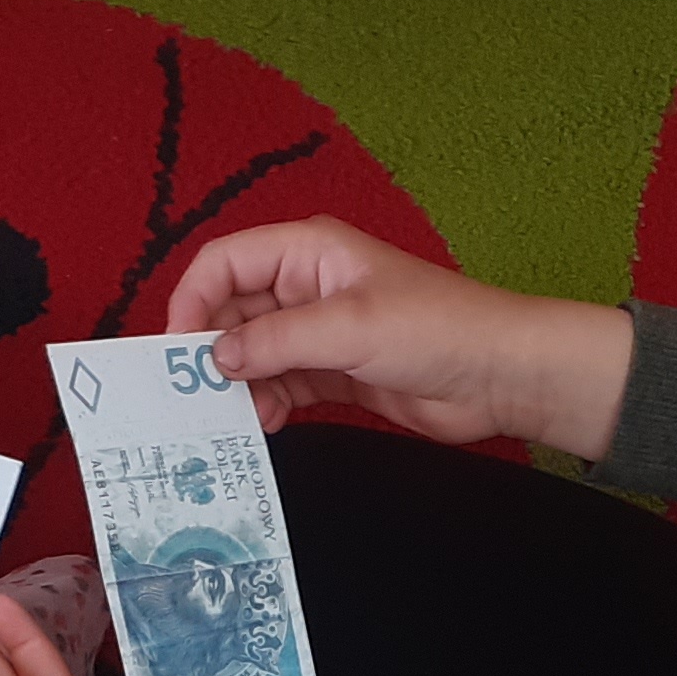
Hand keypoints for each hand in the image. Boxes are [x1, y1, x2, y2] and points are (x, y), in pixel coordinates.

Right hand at [162, 215, 633, 457]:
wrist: (499, 374)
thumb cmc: (437, 328)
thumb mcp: (348, 327)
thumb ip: (276, 341)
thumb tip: (216, 358)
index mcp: (307, 251)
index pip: (224, 263)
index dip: (193, 301)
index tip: (177, 350)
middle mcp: (306, 285)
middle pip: (232, 311)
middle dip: (212, 350)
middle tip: (196, 395)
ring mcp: (319, 330)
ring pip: (253, 352)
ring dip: (238, 383)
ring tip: (235, 416)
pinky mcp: (334, 371)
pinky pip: (280, 382)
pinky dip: (265, 401)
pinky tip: (263, 423)